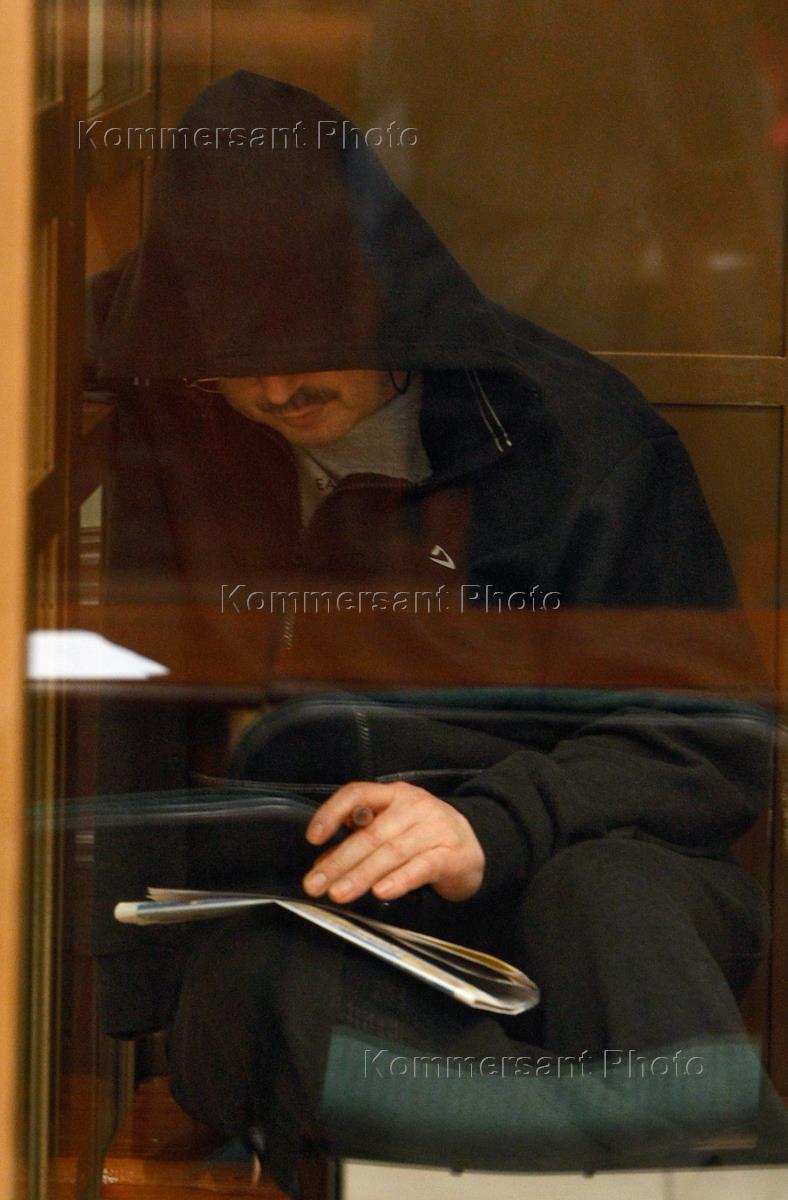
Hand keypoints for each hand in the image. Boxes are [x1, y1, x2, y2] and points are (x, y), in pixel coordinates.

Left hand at [302, 781, 484, 903]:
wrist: (476, 846)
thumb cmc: (426, 837)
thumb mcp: (394, 828)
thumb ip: (361, 839)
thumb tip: (324, 862)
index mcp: (395, 794)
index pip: (358, 794)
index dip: (332, 813)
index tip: (313, 838)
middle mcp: (414, 806)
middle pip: (371, 832)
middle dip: (339, 860)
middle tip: (316, 884)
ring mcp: (435, 828)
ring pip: (391, 852)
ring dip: (361, 875)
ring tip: (339, 893)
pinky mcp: (452, 854)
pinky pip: (421, 868)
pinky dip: (399, 880)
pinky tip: (380, 892)